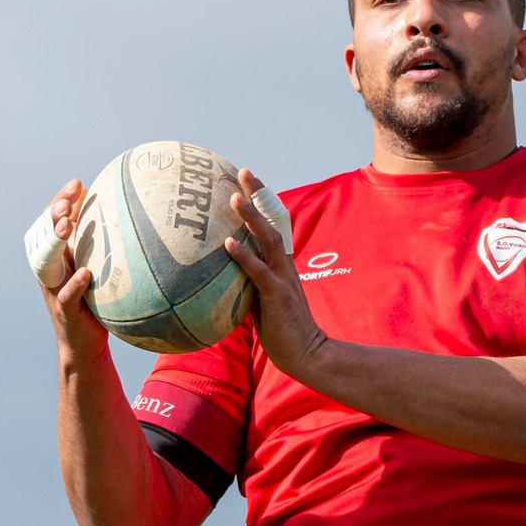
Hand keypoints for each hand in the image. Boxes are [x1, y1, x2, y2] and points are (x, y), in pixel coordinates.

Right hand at [39, 178, 109, 366]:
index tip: (78, 184)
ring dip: (55, 241)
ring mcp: (54, 290)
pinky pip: (66, 295)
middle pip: (44, 235)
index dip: (61, 201)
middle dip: (53, 215)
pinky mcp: (64, 310)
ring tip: (68, 225)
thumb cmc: (97, 303)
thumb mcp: (101, 270)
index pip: (53, 221)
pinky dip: (74, 283)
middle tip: (67, 203)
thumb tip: (136, 218)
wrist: (84, 345)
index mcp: (59, 256)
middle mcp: (52, 269)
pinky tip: (85, 273)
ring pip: (48, 261)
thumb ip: (106, 248)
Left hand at [226, 169, 329, 381]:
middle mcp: (284, 265)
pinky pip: (258, 272)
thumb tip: (218, 276)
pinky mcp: (277, 296)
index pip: (274, 224)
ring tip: (233, 197)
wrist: (308, 354)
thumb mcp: (261, 301)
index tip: (247, 179)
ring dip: (251, 217)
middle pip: (273, 221)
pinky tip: (228, 243)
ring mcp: (282, 279)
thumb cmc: (281, 331)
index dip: (263, 201)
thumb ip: (246, 284)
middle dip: (259, 195)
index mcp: (281, 265)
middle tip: (243, 171)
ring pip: (268, 240)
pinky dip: (243, 255)